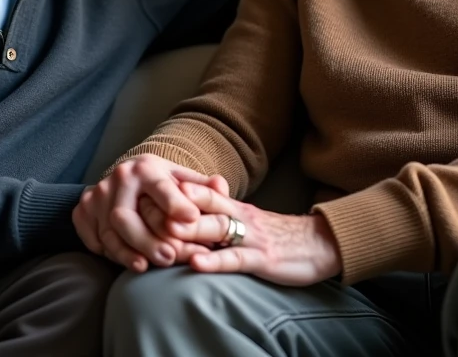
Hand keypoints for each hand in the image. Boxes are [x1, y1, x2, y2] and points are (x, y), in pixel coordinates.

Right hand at [73, 154, 228, 272]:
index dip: (175, 203)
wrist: (127, 180)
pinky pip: (92, 238)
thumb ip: (203, 188)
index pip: (159, 186)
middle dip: (147, 239)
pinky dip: (108, 252)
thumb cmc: (163, 185)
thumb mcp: (184, 181)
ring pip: (108, 230)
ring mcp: (97, 195)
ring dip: (127, 252)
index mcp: (146, 167)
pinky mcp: (82, 211)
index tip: (192, 219)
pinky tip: (126, 260)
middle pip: (126, 214)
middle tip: (169, 257)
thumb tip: (221, 185)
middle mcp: (118, 177)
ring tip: (146, 266)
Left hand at [139, 181, 341, 286]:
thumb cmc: (277, 236)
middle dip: (167, 208)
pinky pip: (236, 259)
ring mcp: (251, 236)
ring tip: (161, 233)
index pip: (195, 192)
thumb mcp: (244, 220)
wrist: (320, 244)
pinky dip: (215, 261)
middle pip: (198, 206)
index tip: (138, 194)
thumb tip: (183, 213)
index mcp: (232, 206)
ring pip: (214, 229)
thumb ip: (217, 215)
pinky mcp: (263, 258)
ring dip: (187, 232)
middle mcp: (238, 215)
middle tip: (136, 208)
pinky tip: (196, 264)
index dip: (167, 193)